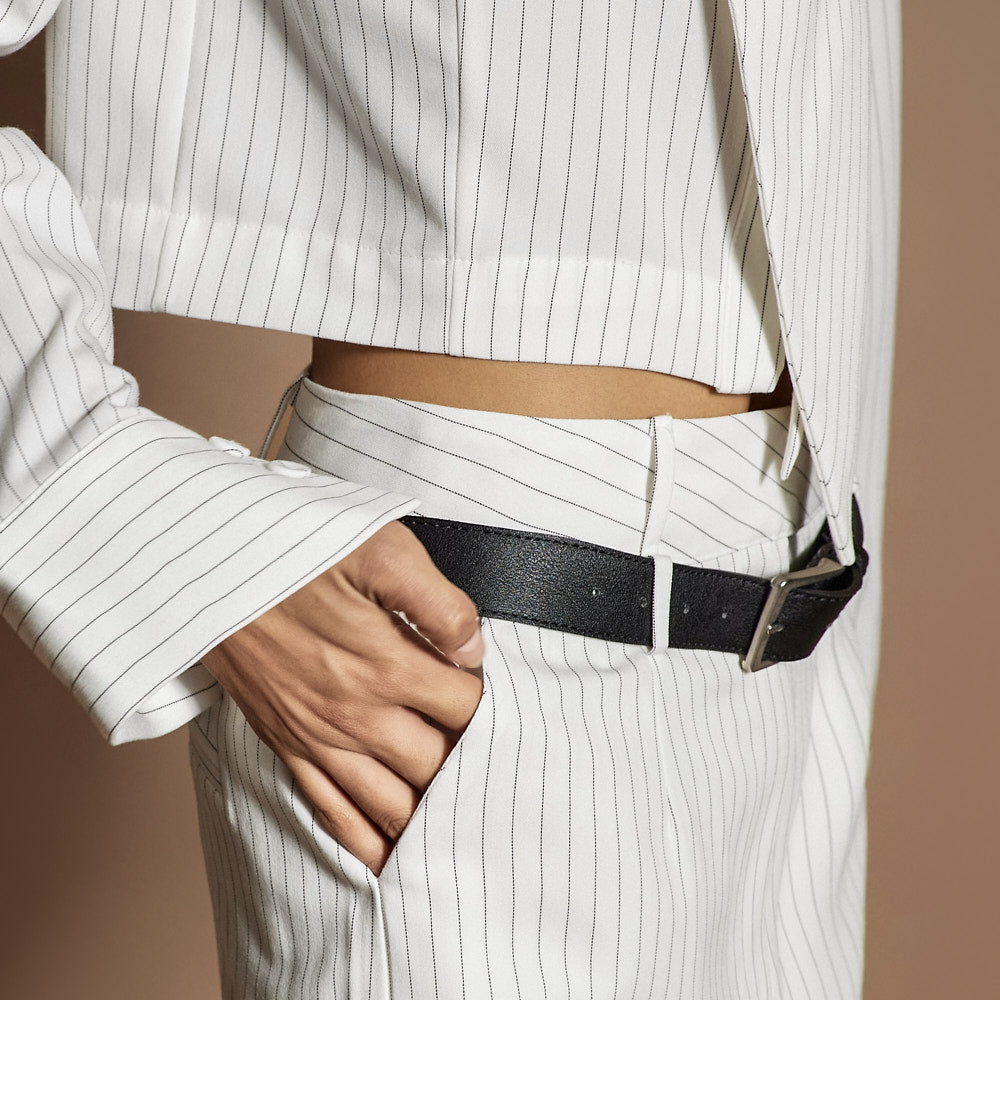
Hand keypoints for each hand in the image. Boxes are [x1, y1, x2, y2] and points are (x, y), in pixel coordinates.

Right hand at [200, 519, 484, 875]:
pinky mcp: (289, 748)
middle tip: (490, 763)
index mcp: (387, 665)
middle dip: (470, 766)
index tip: (494, 694)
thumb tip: (475, 648)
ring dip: (431, 817)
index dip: (491, 704)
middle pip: (438, 767)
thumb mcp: (381, 549)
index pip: (467, 708)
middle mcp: (357, 714)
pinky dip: (368, 843)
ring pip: (393, 805)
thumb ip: (439, 602)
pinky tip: (392, 859)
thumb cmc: (297, 551)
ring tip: (460, 823)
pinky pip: (333, 814)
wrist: (212, 567)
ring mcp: (321, 739)